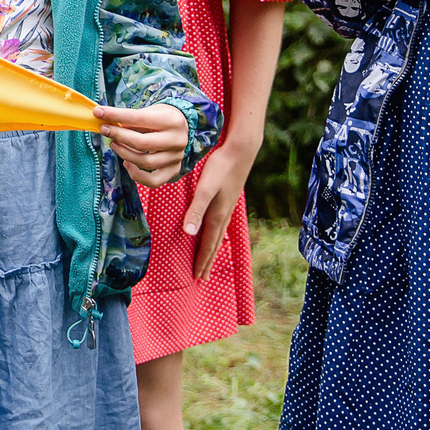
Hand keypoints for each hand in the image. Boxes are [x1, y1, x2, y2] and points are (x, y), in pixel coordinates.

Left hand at [97, 103, 189, 186]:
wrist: (182, 126)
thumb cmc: (160, 117)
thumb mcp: (149, 112)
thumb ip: (130, 119)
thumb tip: (105, 122)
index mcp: (171, 121)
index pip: (138, 118)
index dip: (115, 115)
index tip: (98, 112)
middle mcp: (177, 140)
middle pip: (141, 143)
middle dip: (118, 136)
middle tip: (105, 130)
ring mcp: (177, 157)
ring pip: (145, 162)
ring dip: (124, 154)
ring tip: (115, 144)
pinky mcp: (174, 170)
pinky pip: (153, 181)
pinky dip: (136, 175)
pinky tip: (127, 163)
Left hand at [182, 133, 257, 278]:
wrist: (240, 151)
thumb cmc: (220, 168)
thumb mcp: (205, 189)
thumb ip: (195, 210)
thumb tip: (189, 233)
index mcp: (217, 215)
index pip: (207, 244)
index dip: (201, 260)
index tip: (196, 276)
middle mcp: (224, 214)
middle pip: (214, 243)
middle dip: (207, 260)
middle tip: (202, 277)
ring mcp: (228, 207)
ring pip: (218, 234)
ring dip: (212, 249)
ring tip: (208, 260)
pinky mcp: (228, 199)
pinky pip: (221, 224)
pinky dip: (216, 235)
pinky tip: (215, 232)